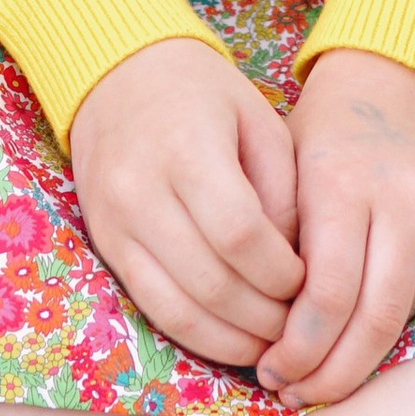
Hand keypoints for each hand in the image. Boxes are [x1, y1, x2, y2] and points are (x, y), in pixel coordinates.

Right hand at [68, 39, 303, 369]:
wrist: (117, 75)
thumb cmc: (202, 94)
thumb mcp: (258, 118)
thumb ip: (283, 190)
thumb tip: (299, 265)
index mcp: (187, 150)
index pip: (240, 235)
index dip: (282, 272)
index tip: (308, 280)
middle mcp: (141, 193)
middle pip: (213, 283)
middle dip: (265, 316)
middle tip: (301, 324)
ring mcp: (116, 226)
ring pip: (180, 310)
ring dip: (234, 338)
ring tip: (274, 340)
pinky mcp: (106, 248)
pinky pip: (153, 310)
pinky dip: (199, 335)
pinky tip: (235, 337)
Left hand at [261, 49, 414, 410]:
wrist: (391, 83)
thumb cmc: (318, 140)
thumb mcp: (280, 179)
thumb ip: (277, 250)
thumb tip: (260, 343)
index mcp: (342, 179)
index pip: (326, 293)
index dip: (297, 350)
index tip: (269, 373)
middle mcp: (404, 192)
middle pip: (376, 318)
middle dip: (332, 373)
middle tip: (296, 395)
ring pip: (406, 311)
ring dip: (361, 358)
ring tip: (320, 380)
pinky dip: (390, 323)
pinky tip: (358, 336)